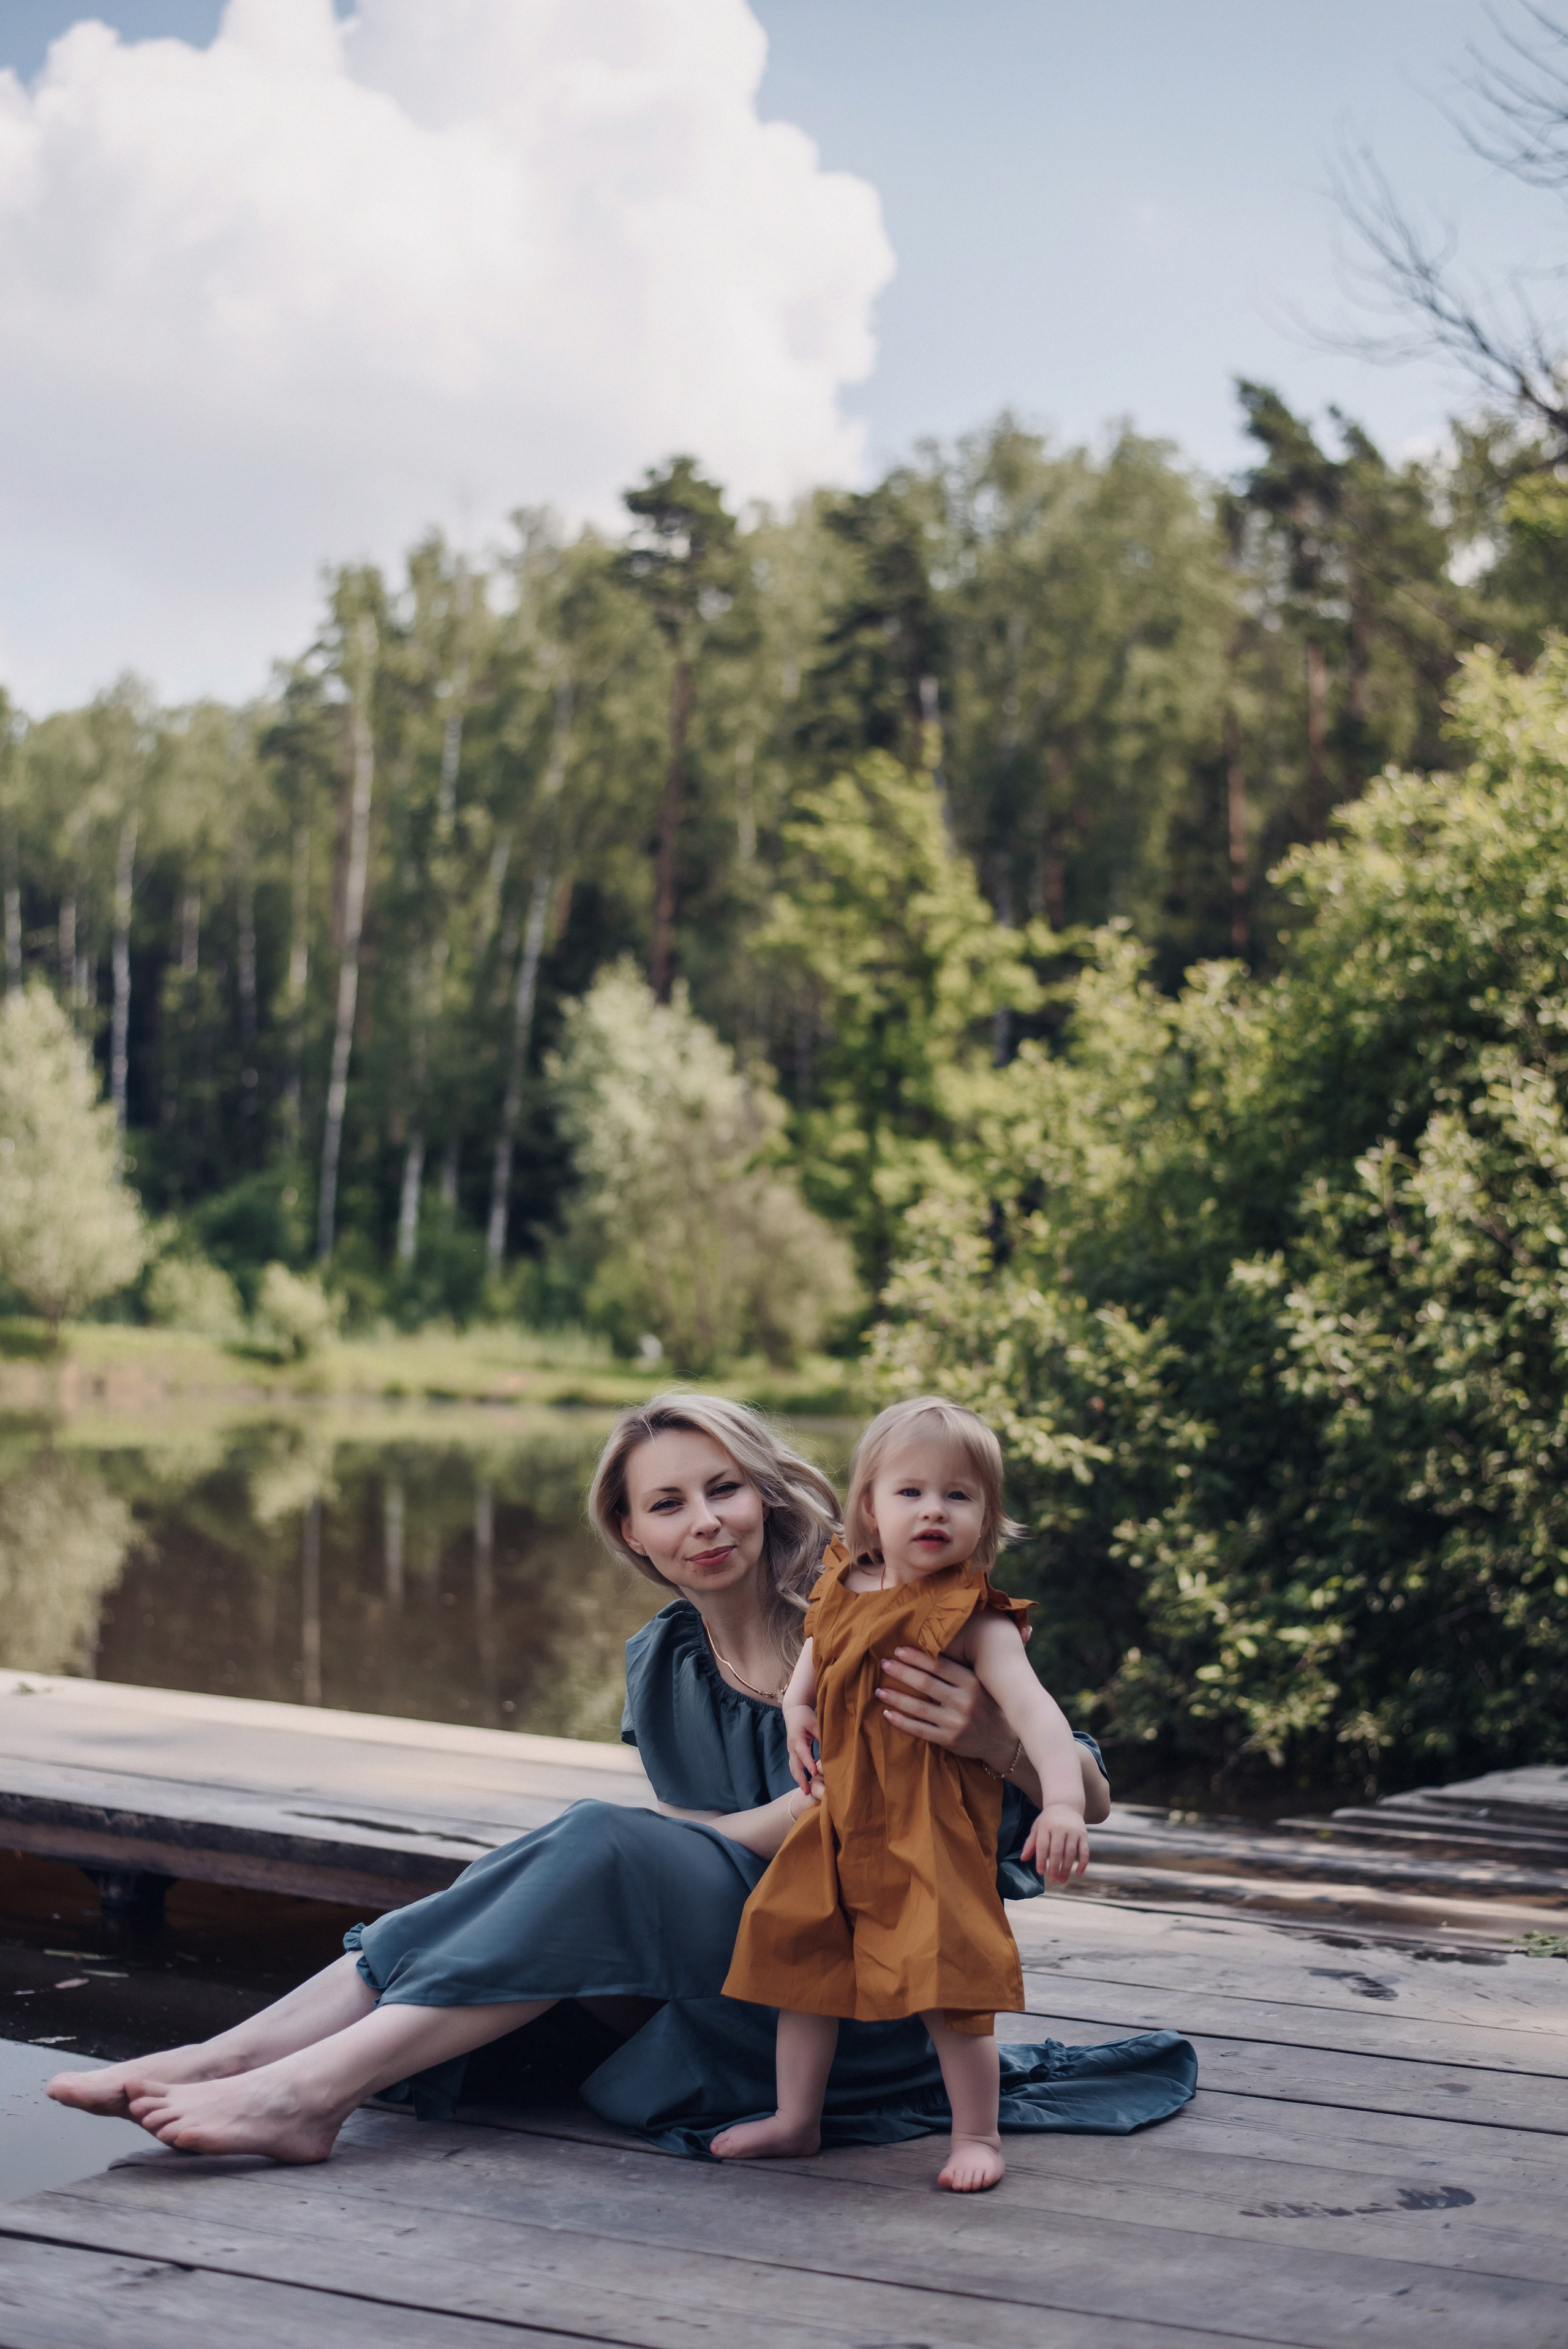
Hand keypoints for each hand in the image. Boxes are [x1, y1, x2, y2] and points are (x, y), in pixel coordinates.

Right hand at [784, 1703, 819, 1795]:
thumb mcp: (814, 1723)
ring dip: (799, 1779)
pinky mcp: (794, 1752)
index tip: (814, 1774)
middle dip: (800, 1779)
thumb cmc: (804, 1716)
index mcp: (797, 1740)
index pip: (803, 1754)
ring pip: (793, 1768)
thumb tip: (831, 1747)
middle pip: (795, 1766)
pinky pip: (795, 1765)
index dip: (808, 1764)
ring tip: (806, 1791)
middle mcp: (792, 1748)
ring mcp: (792, 1751)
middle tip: (807, 1791)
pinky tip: (806, 1781)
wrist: (793, 1711)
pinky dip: (799, 1774)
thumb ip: (821, 1735)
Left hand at [876, 1646, 1010, 1768]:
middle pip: (926, 1684)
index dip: (917, 1657)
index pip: (939, 1666)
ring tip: (880, 1690)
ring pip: (919, 1708)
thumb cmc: (986, 1703)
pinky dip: (902, 1722)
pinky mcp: (949, 1740)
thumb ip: (958, 1670)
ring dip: (897, 1698)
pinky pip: (920, 1730)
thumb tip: (929, 1648)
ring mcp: (956, 1723)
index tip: (898, 1650)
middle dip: (902, 1673)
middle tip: (884, 1664)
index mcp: (971, 1682)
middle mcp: (964, 1702)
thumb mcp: (979, 1683)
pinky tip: (888, 1713)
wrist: (1002, 1739)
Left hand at [1022, 1803, 1089, 1883]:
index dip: (1041, 1860)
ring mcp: (1073, 1831)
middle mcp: (1060, 1828)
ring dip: (1066, 1868)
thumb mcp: (1037, 1827)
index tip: (1041, 1872)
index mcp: (1046, 1826)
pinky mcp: (1083, 1834)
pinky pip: (1084, 1851)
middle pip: (1057, 1850)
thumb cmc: (1048, 1820)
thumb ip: (1030, 1843)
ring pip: (1070, 1852)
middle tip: (1053, 1880)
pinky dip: (1082, 1863)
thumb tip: (1023, 1859)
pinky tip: (1078, 1873)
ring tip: (1062, 1879)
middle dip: (1055, 1867)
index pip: (1043, 1845)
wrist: (1065, 1805)